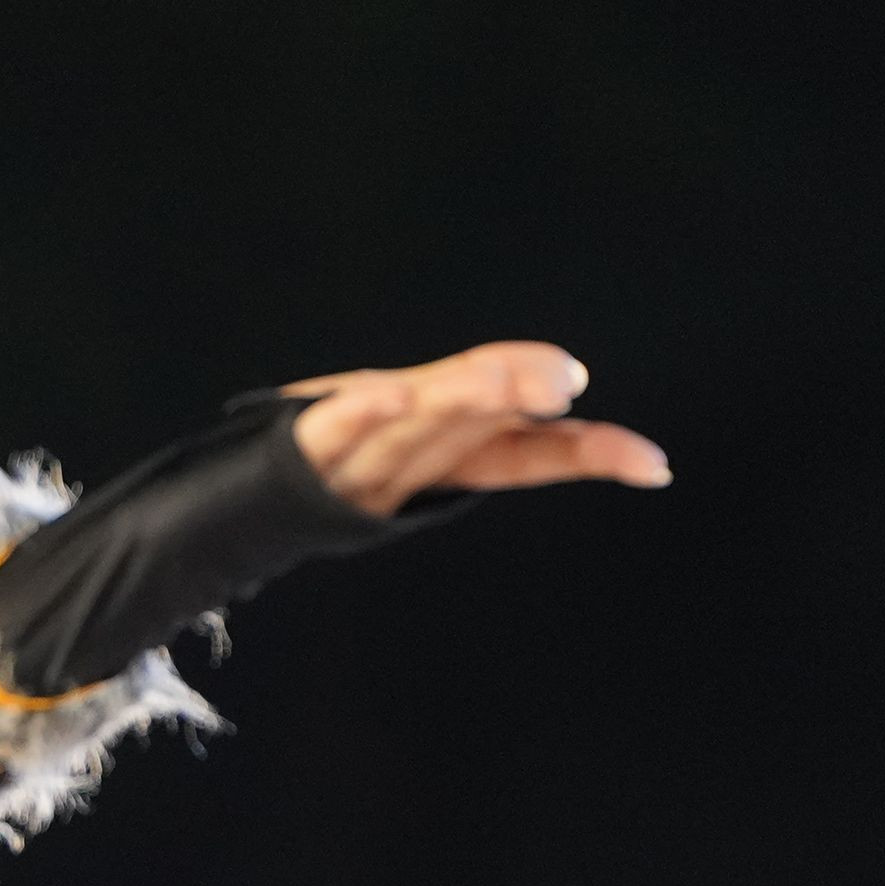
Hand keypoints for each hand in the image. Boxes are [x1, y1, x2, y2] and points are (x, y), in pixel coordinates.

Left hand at [287, 341, 668, 516]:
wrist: (232, 508)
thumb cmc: (332, 465)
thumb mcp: (410, 440)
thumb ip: (477, 412)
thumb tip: (551, 379)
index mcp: (446, 460)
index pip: (529, 457)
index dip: (589, 455)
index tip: (652, 463)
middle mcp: (410, 464)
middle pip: (475, 429)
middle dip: (516, 399)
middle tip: (562, 383)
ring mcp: (357, 461)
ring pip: (420, 426)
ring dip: (462, 398)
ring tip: (508, 377)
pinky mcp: (305, 446)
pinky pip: (339, 428)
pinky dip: (366, 411)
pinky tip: (394, 391)